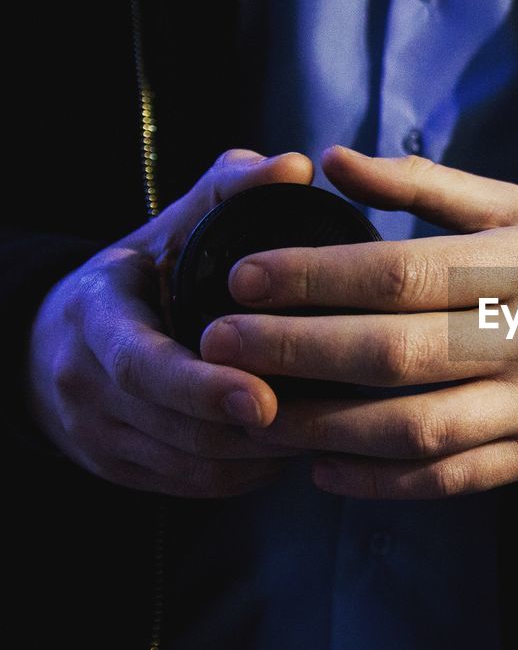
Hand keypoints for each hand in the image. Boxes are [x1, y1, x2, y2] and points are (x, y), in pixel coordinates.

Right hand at [26, 150, 312, 496]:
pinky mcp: (126, 473)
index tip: (262, 397)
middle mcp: (88, 389)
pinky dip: (251, 472)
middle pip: (180, 428)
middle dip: (256, 429)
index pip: (142, 367)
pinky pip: (197, 485)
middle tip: (329, 415)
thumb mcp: (168, 228)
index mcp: (94, 322)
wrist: (55, 346)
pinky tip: (297, 448)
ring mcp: (103, 438)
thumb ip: (226, 192)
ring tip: (329, 428)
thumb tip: (293, 164)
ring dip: (263, 454)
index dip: (203, 387)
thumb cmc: (137, 278)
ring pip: (195, 466)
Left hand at [204, 146, 517, 498]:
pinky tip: (323, 470)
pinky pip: (449, 480)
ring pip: (413, 429)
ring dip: (322, 429)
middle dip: (294, 351)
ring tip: (253, 412)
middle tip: (216, 343)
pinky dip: (380, 483)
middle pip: (394, 353)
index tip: (242, 277)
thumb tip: (333, 157)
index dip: (315, 277)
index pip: (403, 272)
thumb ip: (430, 187)